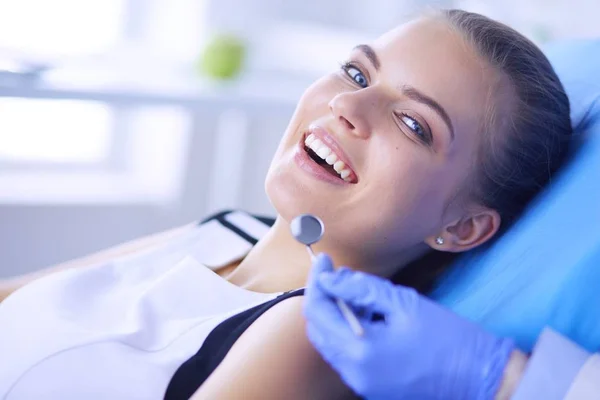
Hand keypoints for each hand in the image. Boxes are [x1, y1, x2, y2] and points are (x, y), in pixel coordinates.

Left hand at [303, 253, 514, 399]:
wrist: (479, 375)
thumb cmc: (447, 338)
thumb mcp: (403, 303)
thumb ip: (361, 289)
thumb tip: (330, 278)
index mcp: (359, 351)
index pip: (318, 311)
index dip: (317, 282)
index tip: (324, 261)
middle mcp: (353, 372)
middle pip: (319, 329)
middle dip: (323, 297)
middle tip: (334, 273)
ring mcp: (361, 382)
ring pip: (331, 342)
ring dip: (335, 314)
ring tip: (355, 291)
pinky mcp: (371, 385)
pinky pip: (346, 354)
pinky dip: (347, 331)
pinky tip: (365, 314)